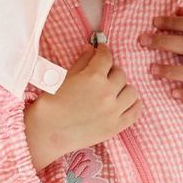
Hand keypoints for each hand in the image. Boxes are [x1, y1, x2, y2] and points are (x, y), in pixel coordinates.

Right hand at [24, 43, 141, 168]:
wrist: (47, 132)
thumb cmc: (51, 104)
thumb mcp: (64, 77)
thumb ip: (82, 62)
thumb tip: (92, 50)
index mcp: (93, 77)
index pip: (106, 57)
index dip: (103, 51)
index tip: (101, 51)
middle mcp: (107, 93)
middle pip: (120, 74)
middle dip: (111, 71)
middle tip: (102, 74)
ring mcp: (114, 111)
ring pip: (131, 91)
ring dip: (123, 88)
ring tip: (113, 90)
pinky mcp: (116, 127)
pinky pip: (135, 111)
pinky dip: (132, 104)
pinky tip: (124, 102)